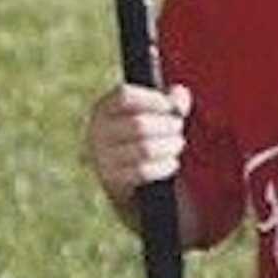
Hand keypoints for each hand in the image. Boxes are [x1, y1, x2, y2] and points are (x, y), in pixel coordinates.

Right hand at [86, 82, 191, 209]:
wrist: (129, 183)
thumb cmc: (142, 139)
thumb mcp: (152, 116)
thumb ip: (169, 101)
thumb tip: (179, 94)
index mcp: (104, 109)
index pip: (124, 96)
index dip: (152, 99)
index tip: (169, 106)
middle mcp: (98, 132)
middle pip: (139, 124)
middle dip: (167, 125)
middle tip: (178, 127)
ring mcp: (103, 158)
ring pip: (145, 149)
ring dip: (169, 145)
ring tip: (177, 144)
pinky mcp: (112, 181)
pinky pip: (144, 172)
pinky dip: (164, 166)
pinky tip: (172, 162)